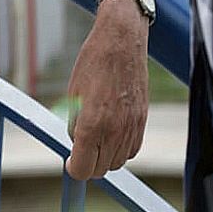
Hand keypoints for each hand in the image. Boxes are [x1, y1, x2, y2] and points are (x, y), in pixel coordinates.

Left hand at [64, 0, 149, 179]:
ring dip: (105, 157)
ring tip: (96, 137)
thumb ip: (74, 124)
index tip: (70, 162)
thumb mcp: (73, 94)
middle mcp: (114, 130)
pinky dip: (121, 148)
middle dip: (87, 164)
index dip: (73, 169)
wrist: (121, 42)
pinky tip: (112, 132)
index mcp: (92, 124)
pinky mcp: (142, 120)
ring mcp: (131, 127)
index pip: (83, 169)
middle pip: (100, 170)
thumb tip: (75, 143)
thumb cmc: (93, 62)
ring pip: (117, 162)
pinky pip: (132, 150)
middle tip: (80, 149)